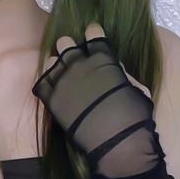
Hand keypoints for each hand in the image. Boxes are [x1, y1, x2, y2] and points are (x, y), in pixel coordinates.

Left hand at [32, 20, 152, 171]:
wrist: (117, 145)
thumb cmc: (135, 117)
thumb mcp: (137, 88)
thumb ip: (122, 73)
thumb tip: (115, 66)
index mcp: (102, 58)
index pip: (93, 33)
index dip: (93, 33)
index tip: (93, 36)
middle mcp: (79, 64)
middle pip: (65, 42)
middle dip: (70, 47)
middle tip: (76, 59)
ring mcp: (63, 80)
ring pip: (51, 60)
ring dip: (57, 65)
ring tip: (64, 75)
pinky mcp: (52, 99)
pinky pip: (42, 82)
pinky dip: (47, 83)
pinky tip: (54, 88)